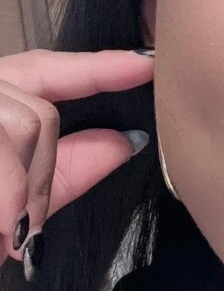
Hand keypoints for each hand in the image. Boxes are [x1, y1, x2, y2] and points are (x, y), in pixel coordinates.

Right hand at [0, 48, 154, 269]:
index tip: (143, 66)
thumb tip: (124, 142)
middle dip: (42, 174)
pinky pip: (4, 139)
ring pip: (23, 125)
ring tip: (1, 224)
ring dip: (22, 187)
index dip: (94, 69)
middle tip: (18, 223)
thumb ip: (66, 170)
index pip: (44, 70)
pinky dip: (8, 191)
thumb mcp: (18, 203)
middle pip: (38, 114)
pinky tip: (2, 218)